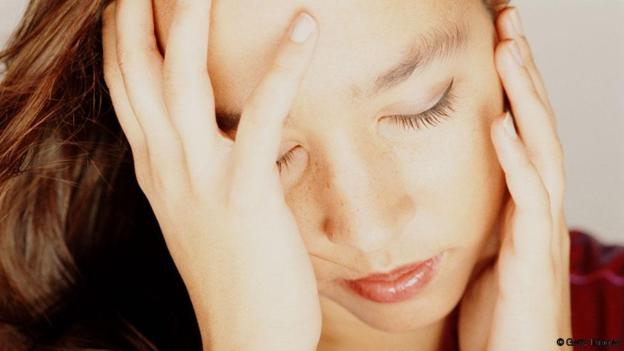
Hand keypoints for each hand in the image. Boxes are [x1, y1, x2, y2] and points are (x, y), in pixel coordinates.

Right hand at [101, 1, 321, 349]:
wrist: (245, 338)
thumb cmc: (236, 277)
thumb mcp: (217, 218)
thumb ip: (232, 174)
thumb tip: (271, 148)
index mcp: (156, 170)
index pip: (125, 88)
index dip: (122, 37)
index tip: (128, 1)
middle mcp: (165, 166)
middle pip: (138, 71)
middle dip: (137, 12)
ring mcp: (198, 178)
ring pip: (182, 81)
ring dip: (191, 19)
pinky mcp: (243, 192)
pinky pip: (262, 117)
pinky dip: (283, 67)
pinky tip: (305, 28)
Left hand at [458, 7, 571, 350]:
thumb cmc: (491, 315)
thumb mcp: (477, 253)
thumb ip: (470, 214)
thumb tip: (436, 185)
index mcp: (521, 205)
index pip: (520, 130)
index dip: (512, 85)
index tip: (494, 40)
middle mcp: (537, 209)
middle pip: (536, 126)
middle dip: (524, 73)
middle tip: (508, 22)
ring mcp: (539, 231)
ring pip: (540, 151)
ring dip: (526, 100)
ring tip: (510, 52)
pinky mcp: (531, 258)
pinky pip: (528, 201)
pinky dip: (517, 160)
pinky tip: (503, 125)